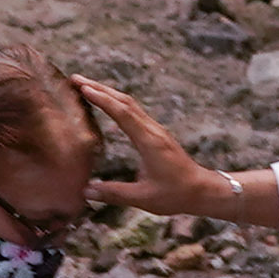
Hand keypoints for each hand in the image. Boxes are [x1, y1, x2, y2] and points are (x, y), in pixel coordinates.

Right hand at [78, 80, 275, 232]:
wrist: (202, 190)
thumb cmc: (175, 194)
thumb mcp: (143, 198)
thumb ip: (114, 194)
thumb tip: (85, 191)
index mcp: (149, 141)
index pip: (122, 113)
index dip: (102, 99)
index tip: (83, 88)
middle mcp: (152, 130)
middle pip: (124, 101)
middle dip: (99, 88)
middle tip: (75, 79)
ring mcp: (155, 130)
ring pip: (129, 103)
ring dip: (108, 92)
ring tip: (86, 86)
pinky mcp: (156, 133)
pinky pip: (134, 111)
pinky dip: (117, 103)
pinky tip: (108, 104)